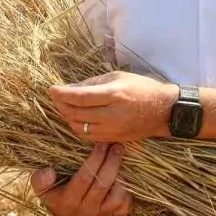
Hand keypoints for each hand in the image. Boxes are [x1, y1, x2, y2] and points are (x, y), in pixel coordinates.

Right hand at [30, 143, 132, 215]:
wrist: (63, 214)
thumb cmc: (53, 193)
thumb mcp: (40, 187)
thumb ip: (39, 179)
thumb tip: (49, 172)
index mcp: (66, 202)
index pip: (84, 179)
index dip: (95, 160)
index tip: (101, 143)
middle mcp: (84, 211)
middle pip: (103, 184)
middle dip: (112, 161)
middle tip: (117, 145)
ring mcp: (99, 214)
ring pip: (117, 196)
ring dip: (122, 176)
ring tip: (121, 159)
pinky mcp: (110, 215)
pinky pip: (124, 206)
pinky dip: (127, 191)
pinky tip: (122, 178)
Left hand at [50, 71, 177, 142]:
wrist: (163, 111)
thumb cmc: (142, 88)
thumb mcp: (119, 77)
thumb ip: (94, 83)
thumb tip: (71, 87)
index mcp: (114, 94)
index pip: (80, 97)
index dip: (62, 93)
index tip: (52, 89)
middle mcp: (112, 114)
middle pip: (76, 113)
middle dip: (61, 105)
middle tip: (56, 97)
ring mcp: (113, 129)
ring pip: (79, 127)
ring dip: (67, 117)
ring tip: (64, 107)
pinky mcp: (114, 138)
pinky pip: (88, 136)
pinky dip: (77, 128)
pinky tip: (76, 119)